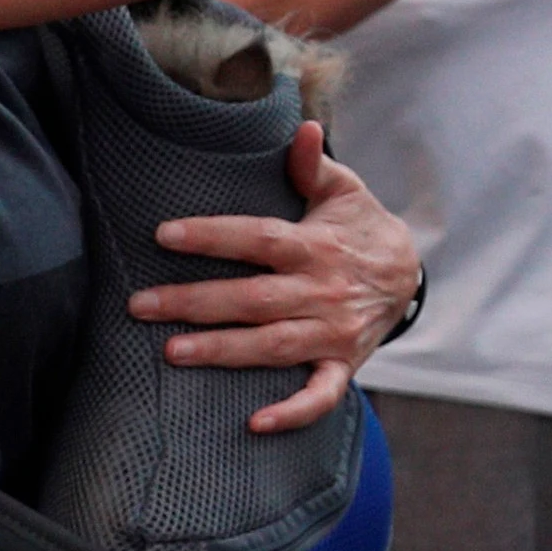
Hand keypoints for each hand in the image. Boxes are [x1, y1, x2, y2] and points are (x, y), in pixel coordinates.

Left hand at [138, 122, 427, 433]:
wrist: (412, 275)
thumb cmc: (362, 228)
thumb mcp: (345, 191)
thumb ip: (314, 165)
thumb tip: (302, 127)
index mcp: (317, 246)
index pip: (259, 240)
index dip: (213, 236)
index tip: (164, 235)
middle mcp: (323, 291)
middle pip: (253, 298)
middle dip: (195, 302)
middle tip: (139, 305)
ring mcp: (333, 333)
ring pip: (273, 345)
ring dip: (224, 351)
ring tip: (172, 352)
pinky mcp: (343, 364)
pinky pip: (320, 394)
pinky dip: (294, 411)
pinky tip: (257, 423)